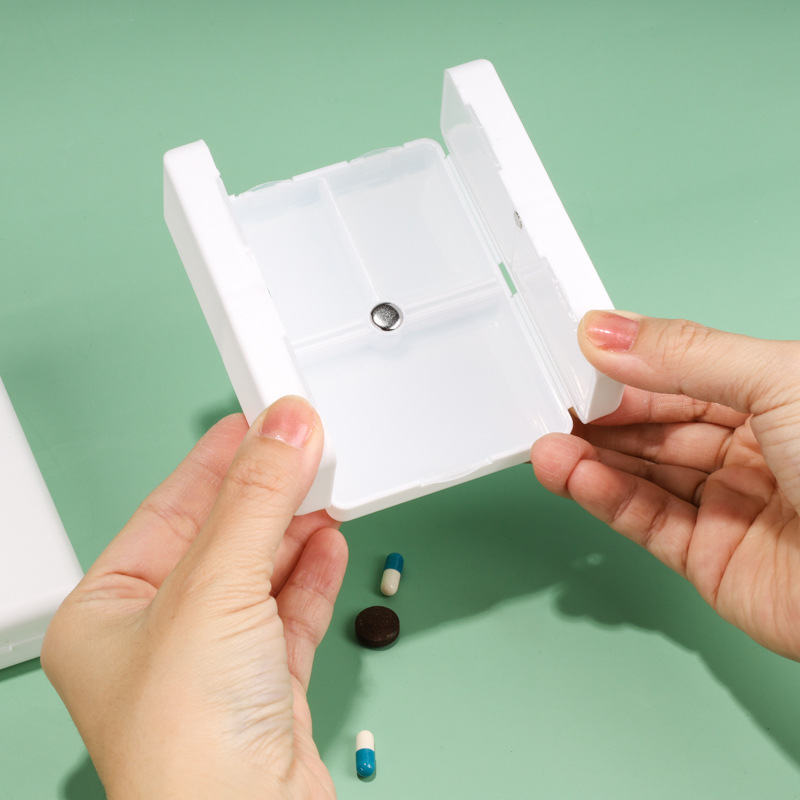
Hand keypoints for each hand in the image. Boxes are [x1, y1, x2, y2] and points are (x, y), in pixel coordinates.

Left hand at [42, 397, 347, 798]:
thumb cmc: (186, 748)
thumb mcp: (216, 589)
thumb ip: (257, 500)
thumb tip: (285, 427)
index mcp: (109, 612)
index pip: (168, 508)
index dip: (217, 458)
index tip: (258, 416)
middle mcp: (158, 636)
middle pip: (222, 536)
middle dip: (267, 491)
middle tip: (306, 443)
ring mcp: (215, 661)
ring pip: (262, 571)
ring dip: (297, 528)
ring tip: (327, 484)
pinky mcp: (266, 684)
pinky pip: (291, 610)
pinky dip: (314, 572)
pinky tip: (329, 541)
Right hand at [532, 311, 799, 660]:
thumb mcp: (779, 380)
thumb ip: (685, 354)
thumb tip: (607, 330)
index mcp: (774, 398)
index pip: (679, 376)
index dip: (625, 367)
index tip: (574, 358)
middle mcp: (750, 450)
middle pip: (655, 426)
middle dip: (600, 415)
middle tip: (550, 402)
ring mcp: (729, 505)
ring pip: (642, 474)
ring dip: (589, 459)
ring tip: (547, 443)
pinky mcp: (710, 559)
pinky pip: (646, 521)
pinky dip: (605, 499)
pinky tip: (575, 476)